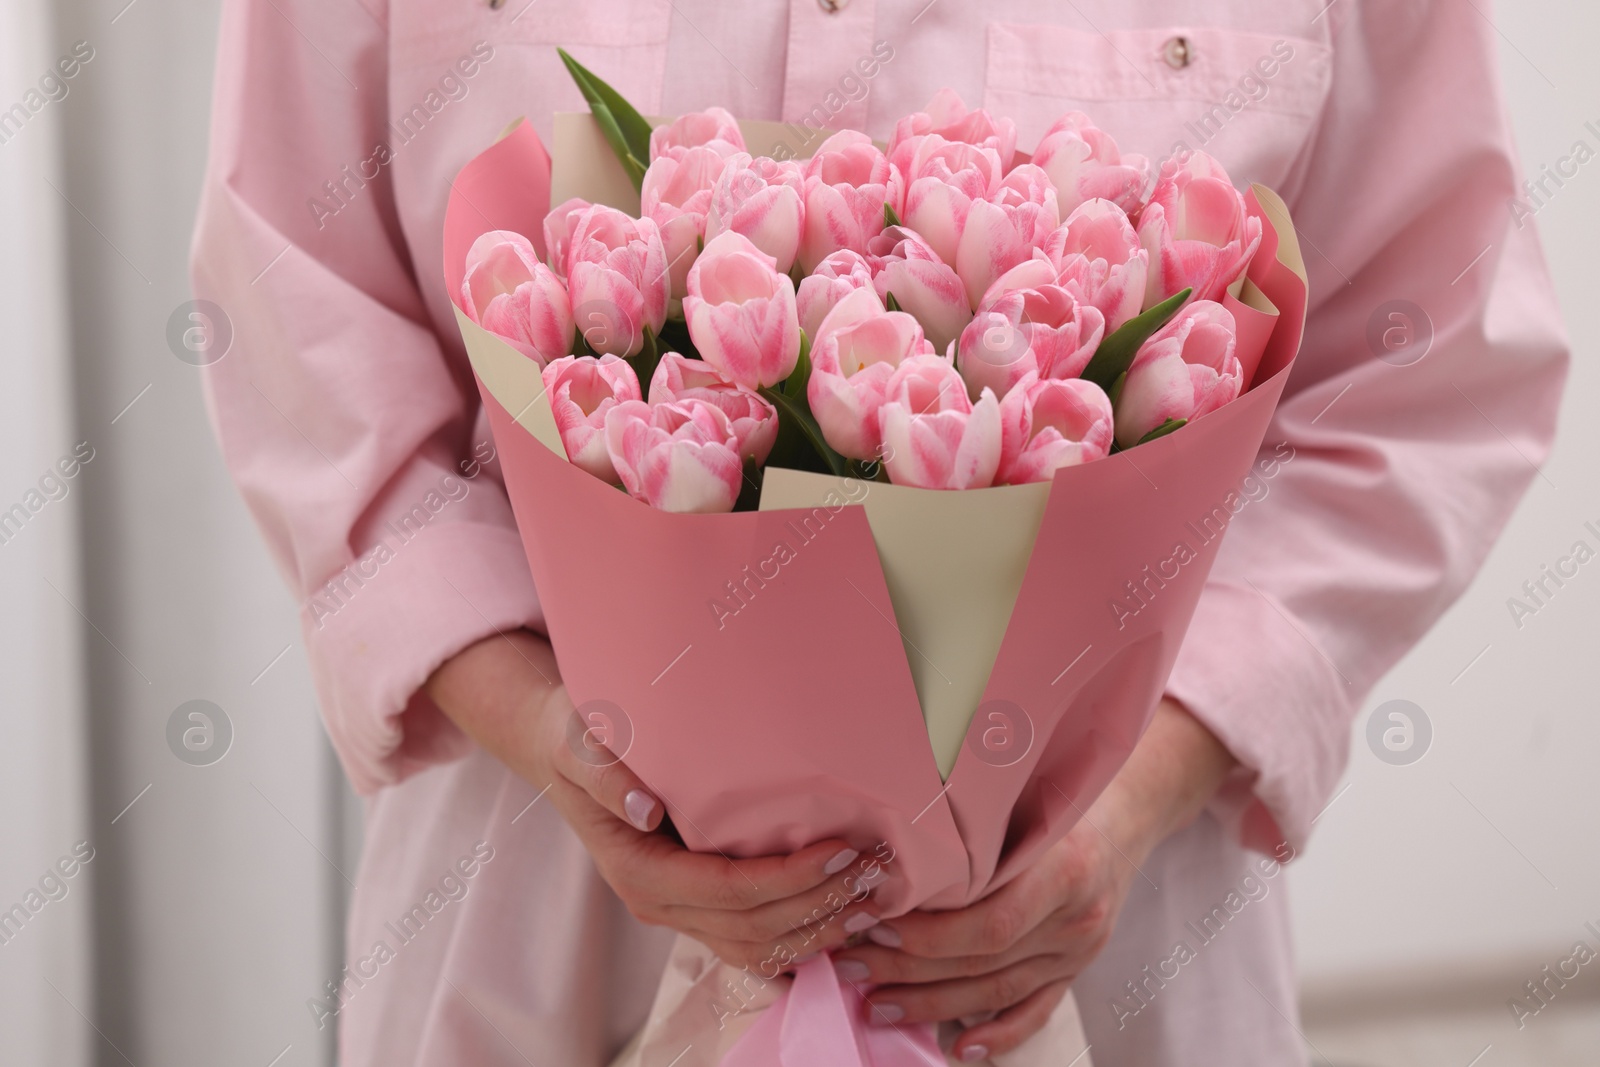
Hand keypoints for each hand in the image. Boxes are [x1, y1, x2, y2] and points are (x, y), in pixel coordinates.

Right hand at [428, 629, 883, 969]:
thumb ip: (604, 772)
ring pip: (757, 948)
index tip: (841, 852)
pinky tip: (843, 922)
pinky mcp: (697, 906)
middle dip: (819, 906)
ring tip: (873, 900)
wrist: (563, 751)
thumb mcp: (581, 740)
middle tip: (877, 873)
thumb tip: (643, 809)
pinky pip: (753, 943)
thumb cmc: (580, 736)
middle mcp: (660, 903)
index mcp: (639, 870)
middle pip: (752, 928)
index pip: (729, 891)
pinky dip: (801, 939)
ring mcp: (678, 912)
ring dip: (819, 931)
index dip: (789, 879)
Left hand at [832, 699, 1236, 1060]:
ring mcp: (1079, 950)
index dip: (927, 934)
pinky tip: (958, 1046)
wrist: (1129, 811)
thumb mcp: (1024, 793)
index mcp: (1066, 869)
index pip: (990, 924)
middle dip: (910, 970)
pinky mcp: (1076, 968)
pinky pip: (1037, 1010)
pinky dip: (998, 1033)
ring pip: (999, 991)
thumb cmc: (1062, 791)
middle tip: (854, 966)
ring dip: (933, 1004)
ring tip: (877, 1005)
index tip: (873, 922)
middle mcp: (1077, 918)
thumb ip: (974, 820)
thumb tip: (893, 841)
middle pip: (984, 962)